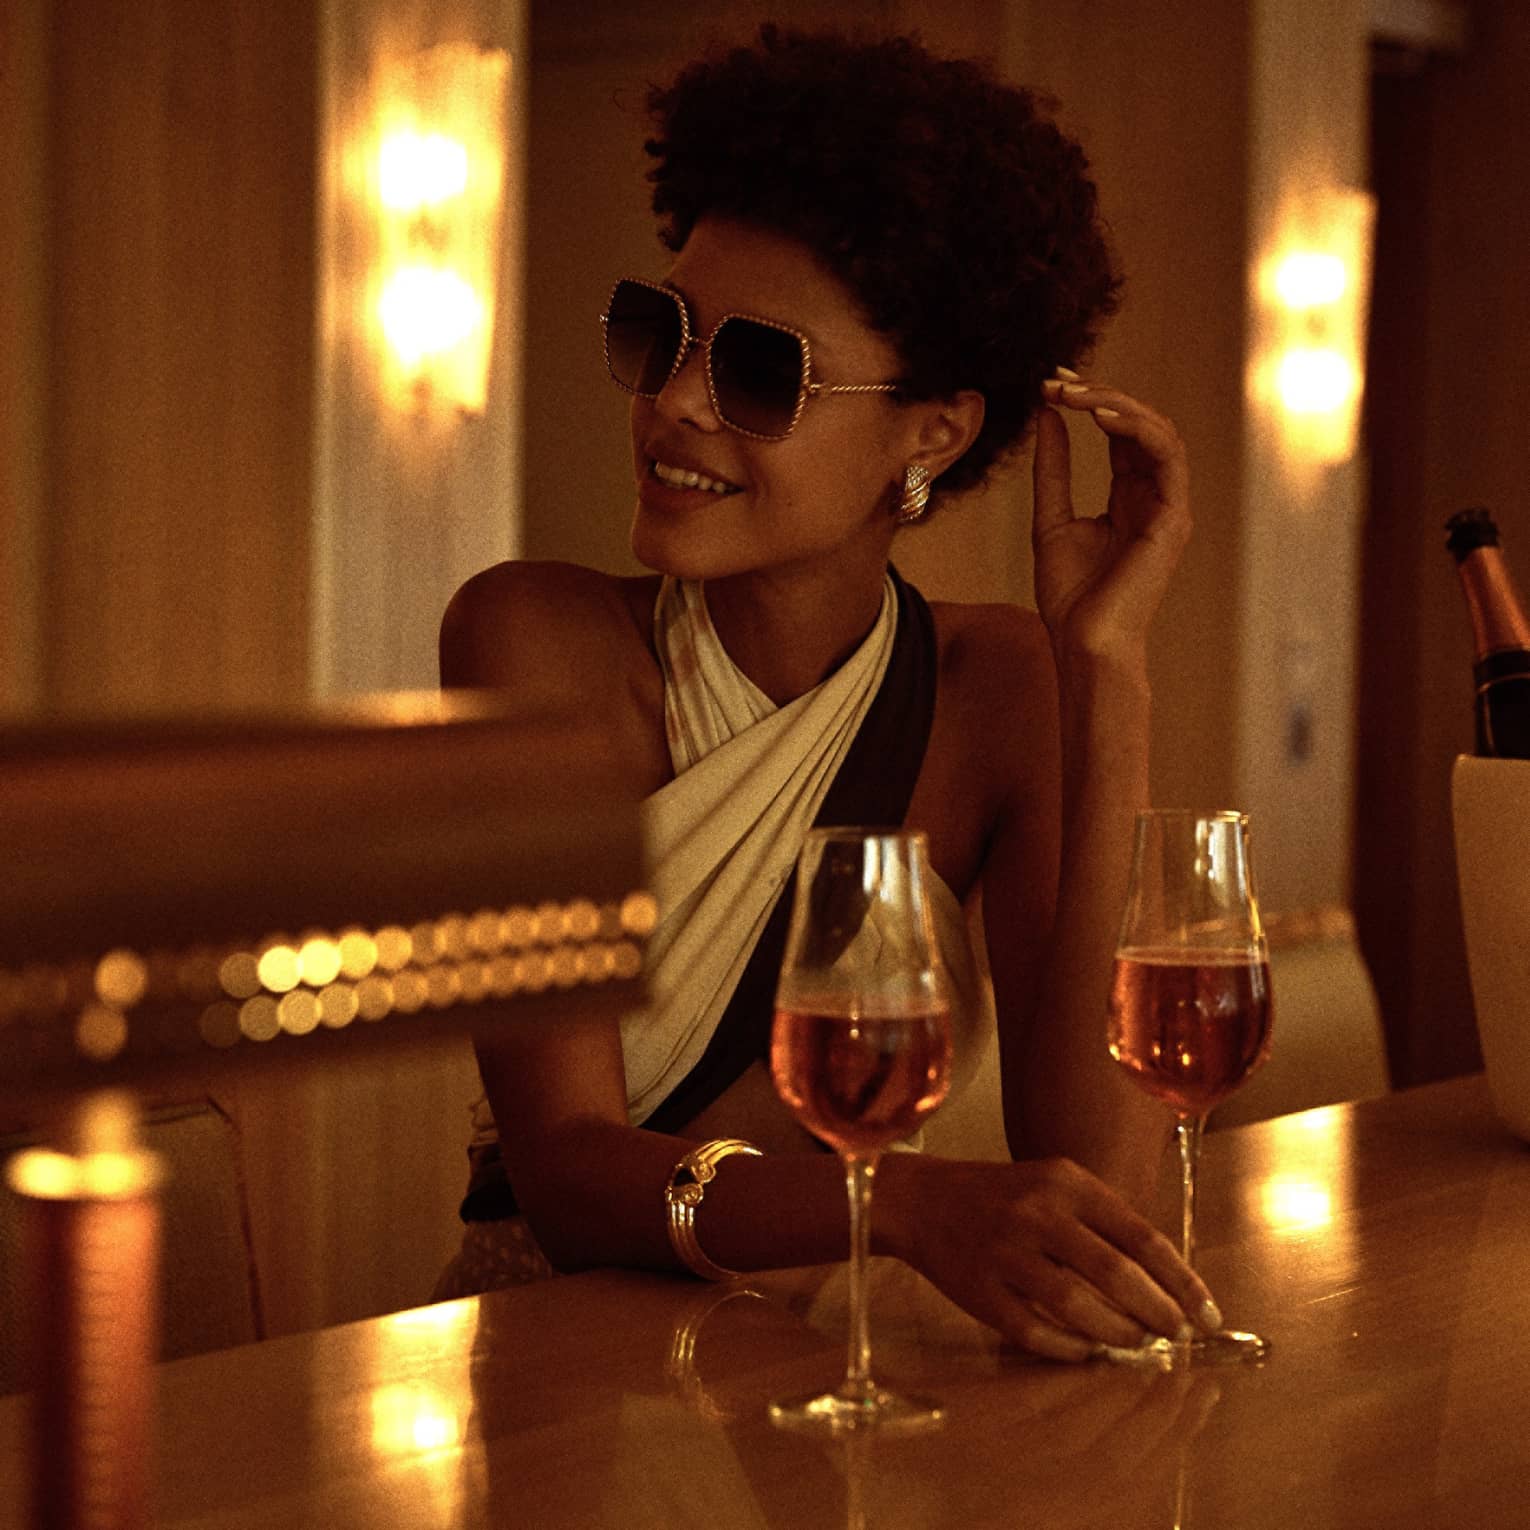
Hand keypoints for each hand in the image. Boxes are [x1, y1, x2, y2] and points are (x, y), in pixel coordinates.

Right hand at [880, 1153, 1219, 1361]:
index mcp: (1065, 1182)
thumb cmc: (1005, 1197)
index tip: (1207, 1312)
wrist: (923, 1200)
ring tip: (1138, 1345)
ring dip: (1118, 1334)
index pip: (1141, 1234)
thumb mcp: (1056, 1185)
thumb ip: (1105, 1224)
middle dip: (1157, 1312)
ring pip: (1077, 1306)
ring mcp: (1005, 1251)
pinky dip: (1070, 1348)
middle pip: (1115, 1272)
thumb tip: (1168, 1283)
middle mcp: (1037, 1212)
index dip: (1181, 1280)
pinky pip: (1035, 1331)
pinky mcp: (980, 1289)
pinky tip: (1088, 1352)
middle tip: (1177, 1335)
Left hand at [1031, 372, 1191, 665]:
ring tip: (1074, 394)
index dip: (1091, 402)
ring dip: (1116, 405)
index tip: (1052, 383)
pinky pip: (1166, 457)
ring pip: (1158, 433)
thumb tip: (1046, 416)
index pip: (1120, 433)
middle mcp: (1155, 496)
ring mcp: (1169, 506)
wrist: (1084, 642)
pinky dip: (1137, 430)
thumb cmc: (1069, 596)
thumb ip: (1053, 468)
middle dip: (1100, 395)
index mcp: (1130, 496)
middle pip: (1141, 425)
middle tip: (1058, 381)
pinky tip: (1100, 417)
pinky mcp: (1173, 518)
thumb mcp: (1050, 518)